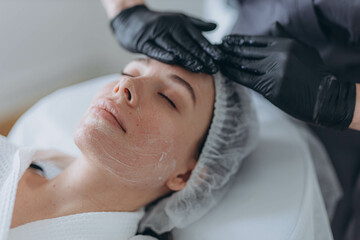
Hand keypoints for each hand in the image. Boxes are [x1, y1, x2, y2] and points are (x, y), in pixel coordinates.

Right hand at [110, 5, 220, 73]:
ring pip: (174, 47)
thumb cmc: (157, 23)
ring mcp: (156, 34)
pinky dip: (165, 54)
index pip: (197, 37)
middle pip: (188, 43)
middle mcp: (170, 27)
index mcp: (180, 23)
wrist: (129, 20)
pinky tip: (174, 60)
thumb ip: (196, 25)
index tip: (220, 58)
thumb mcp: (178, 20)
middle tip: (214, 67)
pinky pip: (155, 49)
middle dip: (202, 56)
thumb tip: (215, 26)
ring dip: (187, 58)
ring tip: (199, 68)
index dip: (209, 48)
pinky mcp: (143, 42)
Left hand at [219, 24, 355, 128]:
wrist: (325, 97)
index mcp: (285, 44)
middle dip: (228, 50)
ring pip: (244, 64)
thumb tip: (274, 25)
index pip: (255, 40)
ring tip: (216, 59)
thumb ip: (286, 38)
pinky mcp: (271, 88)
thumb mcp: (304, 49)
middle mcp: (279, 55)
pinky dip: (233, 74)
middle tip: (215, 49)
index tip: (225, 40)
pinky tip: (224, 71)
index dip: (238, 40)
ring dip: (227, 61)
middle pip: (246, 51)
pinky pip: (247, 79)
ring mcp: (275, 72)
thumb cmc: (315, 74)